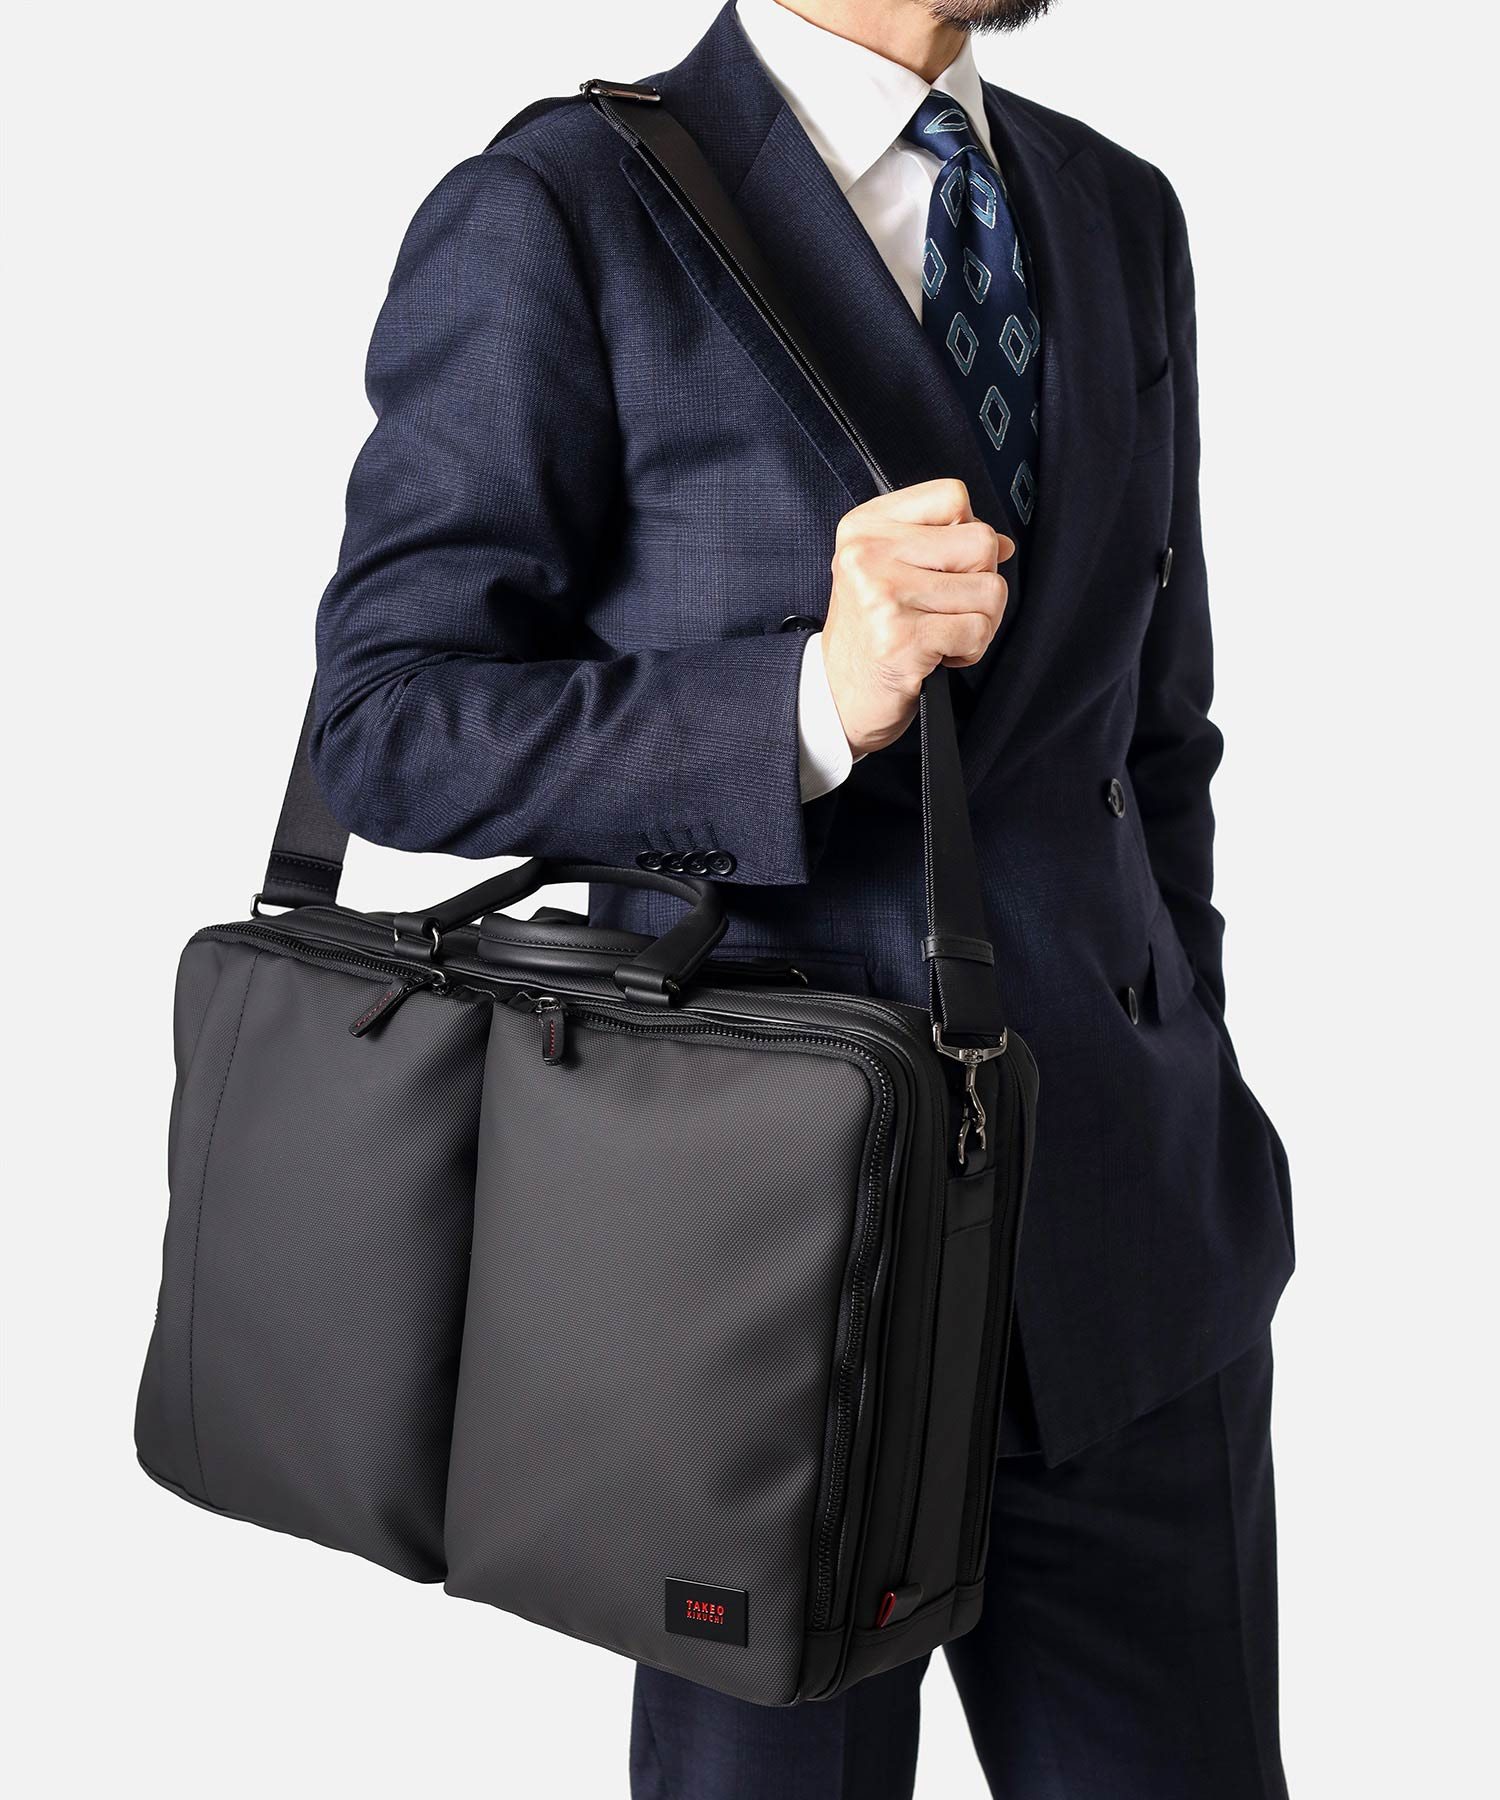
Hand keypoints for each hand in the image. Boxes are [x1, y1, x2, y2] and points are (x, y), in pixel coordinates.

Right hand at [821, 479, 1012, 758]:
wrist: (838, 693)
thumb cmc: (870, 630)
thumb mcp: (890, 568)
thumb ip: (944, 542)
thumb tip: (1003, 543)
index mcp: (865, 527)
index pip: (953, 496)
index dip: (965, 531)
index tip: (945, 563)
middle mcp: (868, 555)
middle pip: (980, 542)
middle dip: (980, 581)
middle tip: (949, 605)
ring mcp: (885, 596)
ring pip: (989, 590)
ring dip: (980, 620)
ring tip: (944, 630)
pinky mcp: (905, 639)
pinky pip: (978, 630)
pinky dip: (971, 649)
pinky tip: (940, 653)